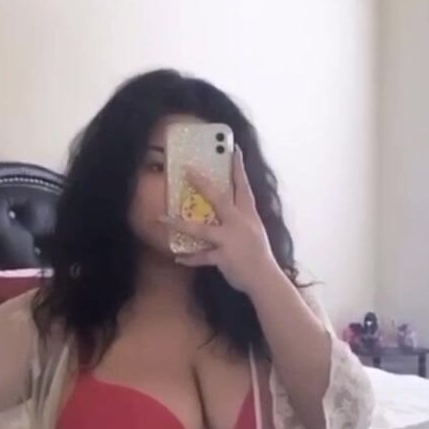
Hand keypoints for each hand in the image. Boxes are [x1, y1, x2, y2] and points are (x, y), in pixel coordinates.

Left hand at [161, 146, 278, 294]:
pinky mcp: (224, 257)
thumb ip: (241, 218)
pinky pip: (202, 256)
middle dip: (203, 184)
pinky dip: (189, 258)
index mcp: (249, 215)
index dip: (239, 168)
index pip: (243, 187)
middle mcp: (240, 223)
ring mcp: (231, 239)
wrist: (266, 279)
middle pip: (220, 199)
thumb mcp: (254, 231)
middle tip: (187, 170)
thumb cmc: (258, 254)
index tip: (234, 149)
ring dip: (180, 223)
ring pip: (202, 229)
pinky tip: (178, 257)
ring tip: (163, 218)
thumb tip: (226, 209)